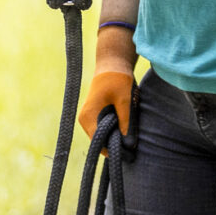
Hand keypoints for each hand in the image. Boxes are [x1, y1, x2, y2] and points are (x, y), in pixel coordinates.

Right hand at [78, 24, 136, 140]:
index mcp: (88, 116)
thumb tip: (129, 144)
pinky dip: (112, 129)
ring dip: (114, 136)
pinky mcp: (92, 115)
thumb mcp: (124, 100)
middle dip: (114, 143)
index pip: (99, 143)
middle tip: (131, 140)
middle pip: (99, 142)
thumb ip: (125, 122)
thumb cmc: (117, 79)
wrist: (112, 64)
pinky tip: (122, 123)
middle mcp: (84, 119)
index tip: (129, 151)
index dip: (113, 149)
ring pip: (101, 136)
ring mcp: (87, 117)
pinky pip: (101, 129)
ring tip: (127, 130)